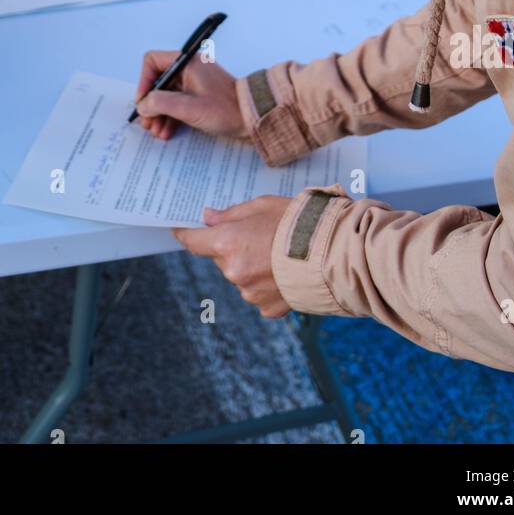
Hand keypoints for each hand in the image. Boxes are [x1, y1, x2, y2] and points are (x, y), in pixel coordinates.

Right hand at [134, 50, 247, 140]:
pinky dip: (170, 116)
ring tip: (156, 132)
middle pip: (158, 81)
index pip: (153, 62)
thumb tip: (142, 105)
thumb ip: (161, 103)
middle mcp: (189, 69)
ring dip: (158, 113)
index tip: (142, 102)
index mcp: (187, 63)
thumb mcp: (189, 108)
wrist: (254, 119)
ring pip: (166, 94)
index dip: (144, 82)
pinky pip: (177, 103)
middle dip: (150, 104)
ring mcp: (194, 83)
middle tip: (147, 124)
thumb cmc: (226, 110)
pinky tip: (167, 131)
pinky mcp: (199, 96)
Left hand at [173, 197, 290, 317]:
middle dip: (232, 247)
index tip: (180, 229)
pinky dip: (267, 284)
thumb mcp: (261, 205)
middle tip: (257, 234)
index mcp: (227, 243)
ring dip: (251, 266)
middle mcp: (233, 272)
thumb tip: (208, 218)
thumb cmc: (297, 221)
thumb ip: (231, 214)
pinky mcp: (268, 308)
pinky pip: (259, 294)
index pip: (193, 241)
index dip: (185, 233)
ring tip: (278, 253)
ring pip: (241, 277)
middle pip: (221, 258)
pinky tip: (285, 272)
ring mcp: (250, 293)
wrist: (333, 252)